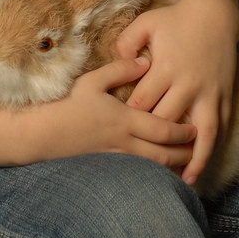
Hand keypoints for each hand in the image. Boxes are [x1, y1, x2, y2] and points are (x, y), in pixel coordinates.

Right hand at [26, 56, 195, 169]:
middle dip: (183, 154)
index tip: (195, 128)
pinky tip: (159, 175)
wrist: (40, 133)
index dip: (182, 132)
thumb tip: (145, 61)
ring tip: (185, 165)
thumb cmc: (66, 103)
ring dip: (171, 168)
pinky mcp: (105, 168)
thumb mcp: (93, 79)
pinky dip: (152, 176)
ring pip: (150, 169)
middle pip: (162, 155)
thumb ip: (121, 69)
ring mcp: (114, 159)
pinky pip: (136, 175)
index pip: (162, 129)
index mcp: (124, 120)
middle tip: (198, 150)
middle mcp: (123, 143)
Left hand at [116, 0, 238, 185]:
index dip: (129, 120)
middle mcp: (188, 83)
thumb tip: (117, 65)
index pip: (143, 103)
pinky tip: (203, 166)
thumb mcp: (146, 22)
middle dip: (153, 145)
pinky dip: (212, 149)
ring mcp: (209, 91)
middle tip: (137, 167)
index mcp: (166, 67)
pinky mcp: (224, 95)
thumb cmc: (175, 18)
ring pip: (201, 132)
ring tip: (181, 183)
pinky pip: (220, 128)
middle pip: (168, 123)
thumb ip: (127, 42)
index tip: (117, 136)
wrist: (214, 12)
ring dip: (191, 159)